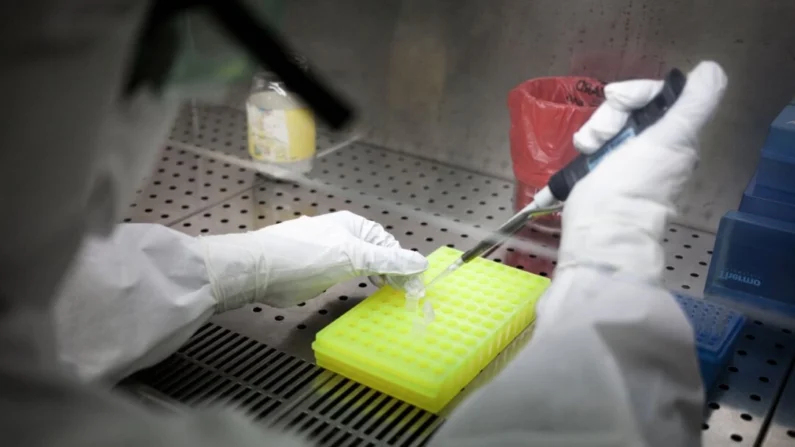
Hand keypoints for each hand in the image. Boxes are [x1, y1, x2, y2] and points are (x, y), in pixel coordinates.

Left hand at [201, 211, 427, 309]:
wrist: (260, 270)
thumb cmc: (306, 256)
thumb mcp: (354, 256)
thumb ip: (388, 260)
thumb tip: (421, 262)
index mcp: (354, 225)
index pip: (390, 245)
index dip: (405, 265)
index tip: (415, 288)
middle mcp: (344, 236)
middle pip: (378, 254)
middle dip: (394, 272)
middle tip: (406, 295)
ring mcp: (330, 253)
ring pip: (364, 265)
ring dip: (378, 278)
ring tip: (390, 294)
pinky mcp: (318, 271)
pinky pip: (348, 276)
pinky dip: (360, 284)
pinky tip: (363, 293)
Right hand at [558, 61, 726, 281]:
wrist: (599, 228)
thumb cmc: (632, 185)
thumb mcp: (669, 140)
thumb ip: (694, 104)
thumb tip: (712, 68)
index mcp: (674, 138)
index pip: (655, 95)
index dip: (634, 92)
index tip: (615, 98)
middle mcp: (652, 147)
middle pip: (628, 109)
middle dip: (608, 116)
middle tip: (598, 137)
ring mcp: (624, 160)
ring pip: (607, 125)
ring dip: (593, 131)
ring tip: (587, 149)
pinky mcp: (600, 172)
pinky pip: (593, 145)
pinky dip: (585, 146)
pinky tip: (581, 154)